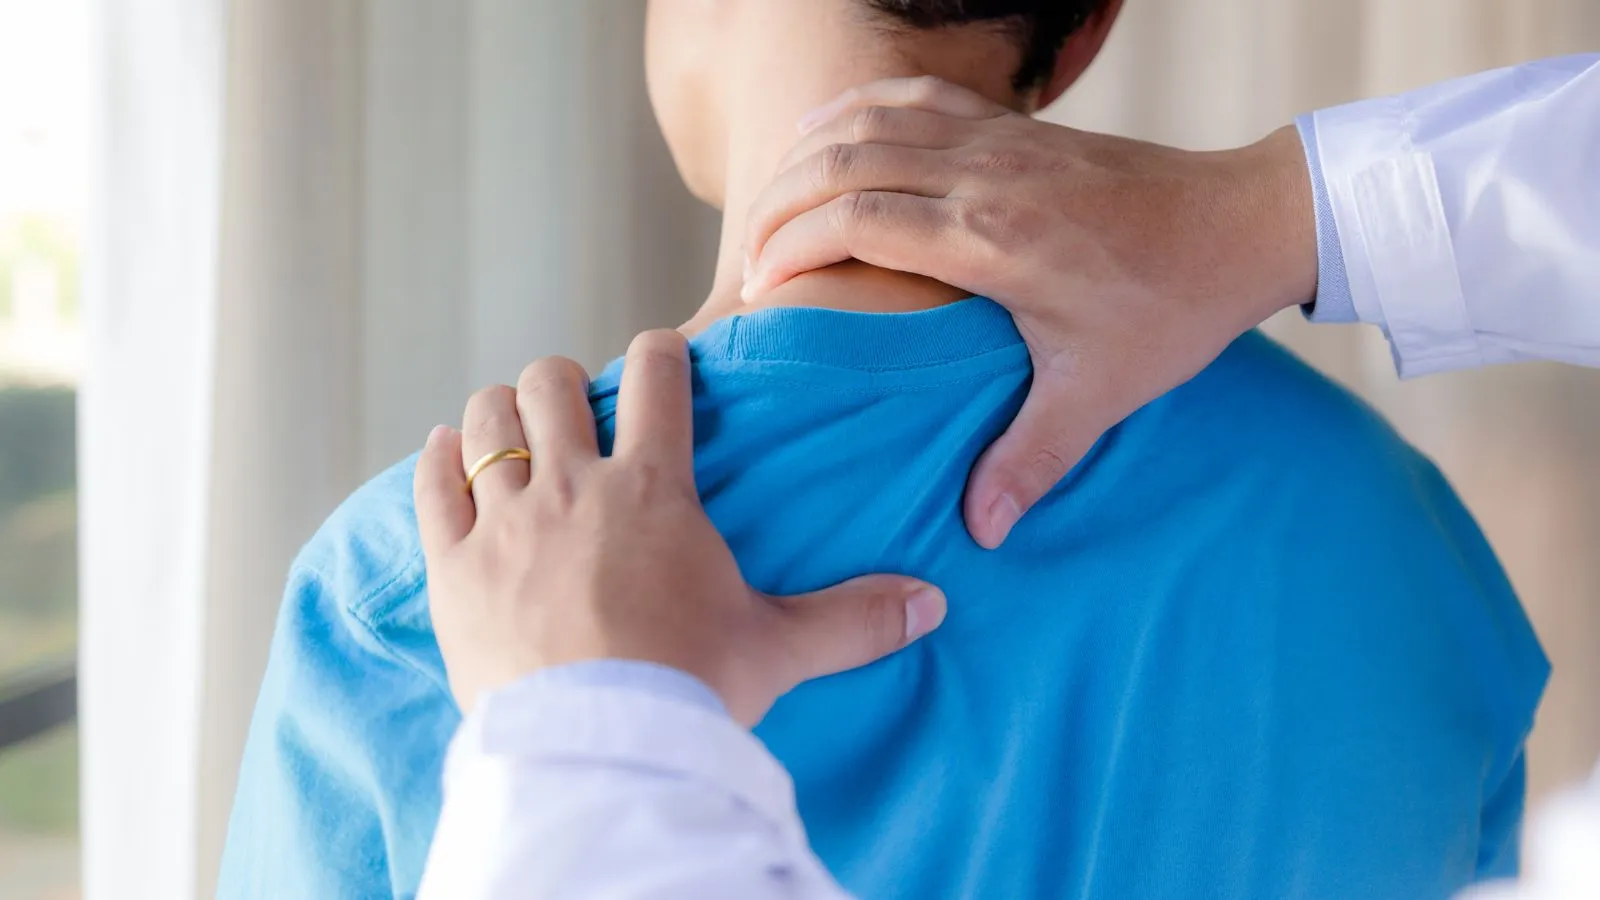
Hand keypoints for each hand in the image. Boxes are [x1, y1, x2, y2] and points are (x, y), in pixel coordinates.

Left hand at [414, 330, 946, 725]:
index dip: (660, 353)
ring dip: (499, 412)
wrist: (600, 750)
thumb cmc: (692, 691)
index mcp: (655, 489)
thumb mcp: (779, 649)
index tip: (661, 356)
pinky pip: (432, 485)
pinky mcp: (454, 568)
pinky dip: (438, 461)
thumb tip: (933, 605)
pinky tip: (444, 456)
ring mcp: (506, 522)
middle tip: (577, 407)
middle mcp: (574, 486)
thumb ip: (855, 619)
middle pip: (552, 383)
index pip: (657, 378)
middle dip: (564, 381)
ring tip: (511, 425)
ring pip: (487, 421)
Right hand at [743, 77, 1316, 548]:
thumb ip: (1032, 458)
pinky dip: (861, 107)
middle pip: (841, 160)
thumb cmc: (1174, 306)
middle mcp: (985, 174)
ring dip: (808, 153)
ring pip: (870, 119)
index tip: (759, 291)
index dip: (789, 248)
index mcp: (992, 239)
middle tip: (746, 258)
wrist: (1244, 224)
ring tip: (770, 203)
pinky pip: (917, 95)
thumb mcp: (1102, 392)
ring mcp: (1001, 139)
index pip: (854, 219)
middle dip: (776, 204)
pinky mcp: (1018, 127)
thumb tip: (981, 533)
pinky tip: (832, 131)